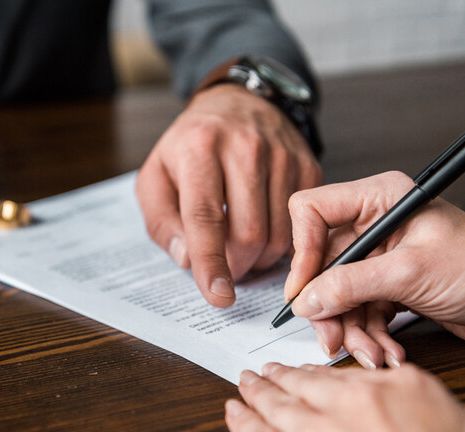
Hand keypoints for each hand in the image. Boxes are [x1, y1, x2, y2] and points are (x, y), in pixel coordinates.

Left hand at [136, 84, 321, 307]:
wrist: (237, 103)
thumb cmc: (190, 147)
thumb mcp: (156, 177)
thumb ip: (162, 221)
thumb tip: (188, 260)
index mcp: (200, 148)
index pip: (205, 217)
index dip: (211, 263)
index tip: (218, 296)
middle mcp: (245, 147)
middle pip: (248, 233)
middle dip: (235, 266)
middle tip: (224, 271)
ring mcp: (282, 155)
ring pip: (278, 235)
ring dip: (259, 260)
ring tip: (241, 251)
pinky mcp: (308, 165)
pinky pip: (301, 225)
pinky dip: (282, 244)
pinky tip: (264, 234)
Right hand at [285, 171, 464, 367]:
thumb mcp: (411, 273)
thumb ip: (351, 285)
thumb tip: (307, 299)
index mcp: (379, 199)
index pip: (313, 210)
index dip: (303, 249)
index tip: (304, 289)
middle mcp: (376, 225)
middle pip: (322, 264)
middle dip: (328, 306)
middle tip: (330, 337)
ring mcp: (382, 258)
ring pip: (339, 295)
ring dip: (351, 329)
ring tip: (369, 353)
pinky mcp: (389, 286)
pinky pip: (359, 312)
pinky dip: (369, 335)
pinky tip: (386, 350)